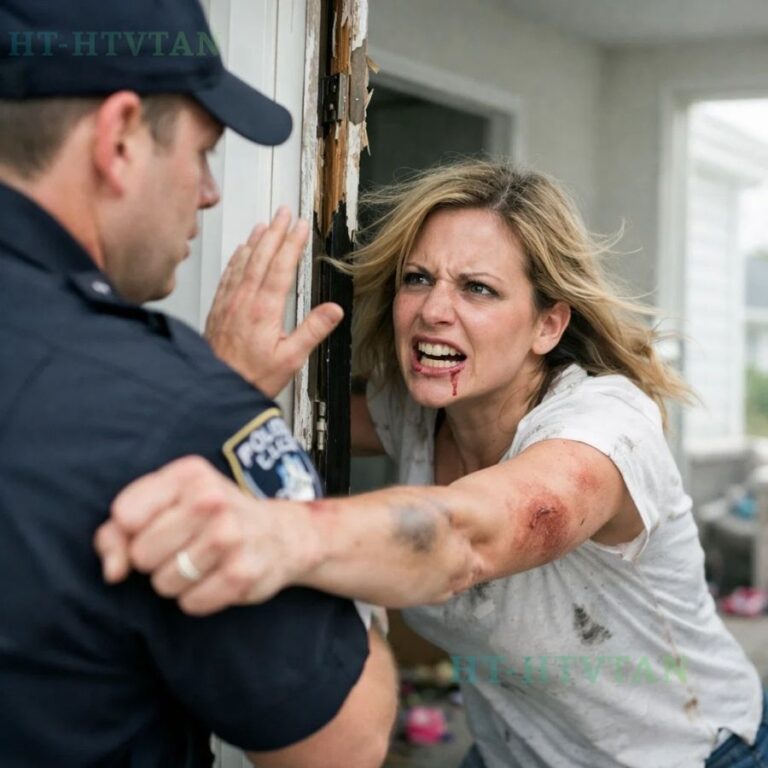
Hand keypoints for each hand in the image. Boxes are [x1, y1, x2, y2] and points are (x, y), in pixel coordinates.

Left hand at [93, 457, 318, 614]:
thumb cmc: (210, 518)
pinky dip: (196, 599)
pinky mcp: (242, 573)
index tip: (154, 527)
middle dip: (154, 560)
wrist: (281, 534)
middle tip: (184, 546)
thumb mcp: (165, 505)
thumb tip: (113, 572)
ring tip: (201, 563)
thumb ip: (118, 532)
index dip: (130, 532)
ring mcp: (229, 536)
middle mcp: (211, 499)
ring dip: (176, 581)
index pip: (124, 515)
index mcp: (188, 474)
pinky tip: (216, 578)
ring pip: (163, 583)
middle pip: (141, 554)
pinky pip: (190, 603)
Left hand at [205, 207, 343, 397]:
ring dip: (255, 240)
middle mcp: (244, 300)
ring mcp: (229, 302)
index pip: (281, 267)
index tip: (300, 226)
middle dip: (275, 231)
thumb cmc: (251, 377)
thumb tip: (333, 310)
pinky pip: (228, 274)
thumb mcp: (290, 359)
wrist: (216, 389)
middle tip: (283, 212)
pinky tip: (240, 251)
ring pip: (243, 262)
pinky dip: (236, 258)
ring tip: (264, 224)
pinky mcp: (218, 309)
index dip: (292, 243)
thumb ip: (312, 331)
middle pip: (261, 257)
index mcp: (264, 309)